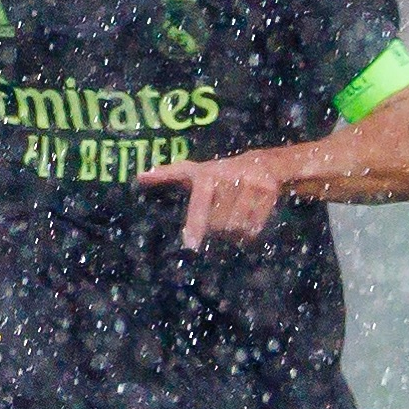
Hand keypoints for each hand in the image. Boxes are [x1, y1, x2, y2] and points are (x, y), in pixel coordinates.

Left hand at [137, 153, 282, 248]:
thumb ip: (168, 174)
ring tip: (235, 219)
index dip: (196, 225)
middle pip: (219, 223)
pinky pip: (256, 225)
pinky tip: (249, 220)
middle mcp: (229, 177)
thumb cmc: (221, 173)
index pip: (200, 205)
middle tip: (220, 221)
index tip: (191, 245)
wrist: (265, 163)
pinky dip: (251, 230)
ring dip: (235, 232)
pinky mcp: (269, 191)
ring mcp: (251, 183)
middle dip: (218, 229)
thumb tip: (139, 176)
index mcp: (207, 175)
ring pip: (238, 226)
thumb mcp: (195, 171)